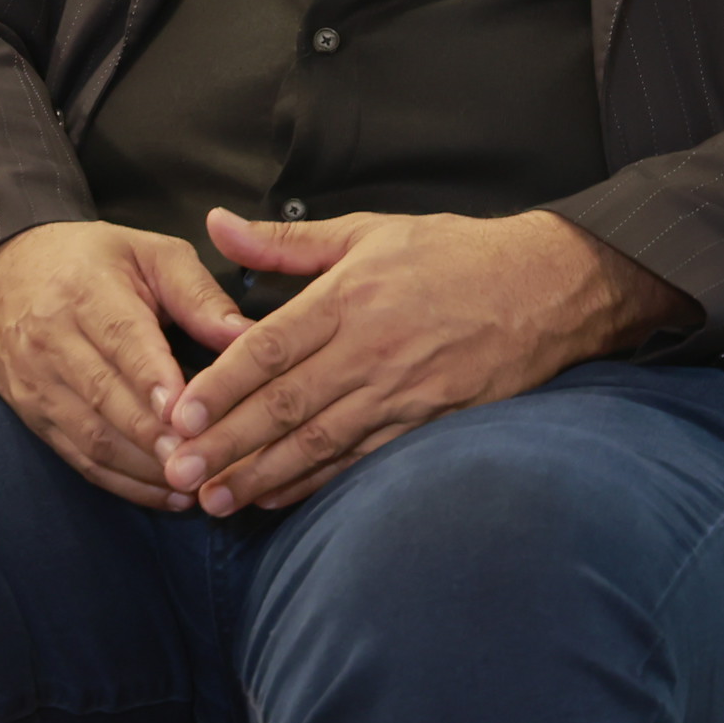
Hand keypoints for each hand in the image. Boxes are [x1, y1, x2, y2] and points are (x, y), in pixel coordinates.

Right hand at [0, 220, 251, 509]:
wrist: (1, 275)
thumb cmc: (93, 261)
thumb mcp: (150, 253)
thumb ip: (199, 294)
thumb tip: (247, 335)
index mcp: (87, 292)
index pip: (121, 339)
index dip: (153, 379)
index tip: (187, 411)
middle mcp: (53, 342)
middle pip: (106, 397)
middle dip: (156, 436)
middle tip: (204, 461)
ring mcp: (38, 385)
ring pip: (91, 436)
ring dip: (144, 468)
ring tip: (196, 484)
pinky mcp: (34, 416)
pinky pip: (78, 458)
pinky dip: (123, 482)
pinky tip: (166, 494)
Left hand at [154, 208, 680, 514]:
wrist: (548, 286)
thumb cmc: (456, 254)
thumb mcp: (371, 230)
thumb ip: (287, 242)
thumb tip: (216, 224)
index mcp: (351, 296)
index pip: (269, 347)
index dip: (220, 385)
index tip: (177, 414)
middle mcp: (372, 348)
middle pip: (284, 404)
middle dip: (225, 441)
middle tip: (176, 469)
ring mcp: (403, 391)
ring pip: (318, 441)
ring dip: (260, 473)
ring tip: (212, 497)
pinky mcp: (429, 422)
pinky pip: (361, 460)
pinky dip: (316, 483)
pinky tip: (277, 498)